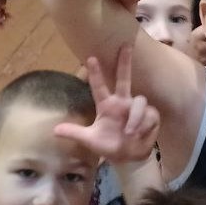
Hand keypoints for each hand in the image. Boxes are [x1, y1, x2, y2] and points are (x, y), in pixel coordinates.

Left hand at [54, 45, 160, 163]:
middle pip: (123, 79)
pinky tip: (139, 134)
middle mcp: (122, 102)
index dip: (95, 73)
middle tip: (126, 45)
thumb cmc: (109, 146)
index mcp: (107, 105)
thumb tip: (54, 131)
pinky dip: (143, 125)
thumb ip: (75, 133)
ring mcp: (136, 108)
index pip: (99, 87)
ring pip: (140, 100)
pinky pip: (149, 114)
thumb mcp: (90, 140)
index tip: (90, 58)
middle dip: (125, 62)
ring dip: (135, 117)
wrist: (129, 158)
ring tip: (129, 133)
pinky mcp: (151, 116)